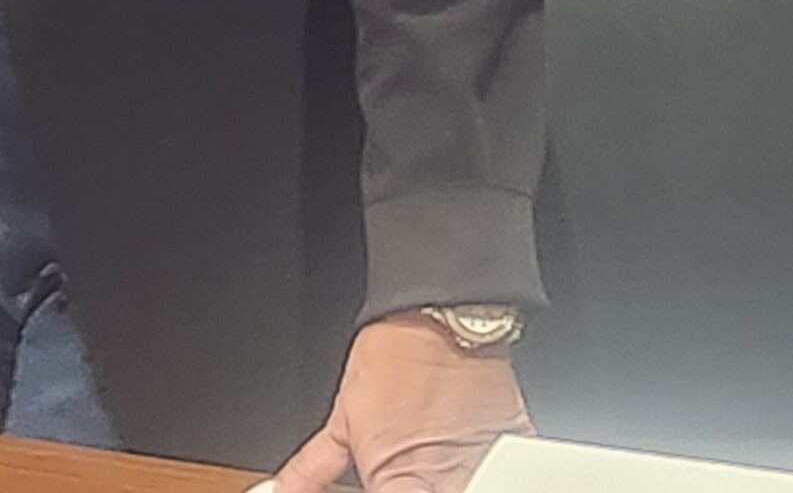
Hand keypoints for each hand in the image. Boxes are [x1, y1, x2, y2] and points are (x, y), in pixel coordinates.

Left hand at [256, 316, 532, 492]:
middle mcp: (440, 482)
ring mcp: (477, 468)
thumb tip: (284, 489)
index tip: (378, 485)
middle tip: (407, 475)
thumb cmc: (394, 360)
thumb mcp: (343, 419)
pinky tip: (476, 468)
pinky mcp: (508, 451)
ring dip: (450, 484)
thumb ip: (312, 468)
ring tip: (433, 470)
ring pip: (467, 492)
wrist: (438, 316)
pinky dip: (495, 477)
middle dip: (418, 489)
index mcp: (394, 482)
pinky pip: (508, 478)